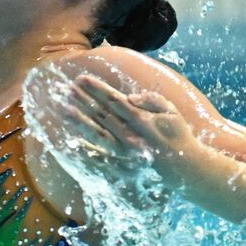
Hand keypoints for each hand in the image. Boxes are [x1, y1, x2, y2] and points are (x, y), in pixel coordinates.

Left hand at [61, 74, 201, 179]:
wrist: (184, 166)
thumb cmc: (178, 135)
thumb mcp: (172, 113)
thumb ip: (152, 100)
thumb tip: (130, 97)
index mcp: (142, 118)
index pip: (113, 99)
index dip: (96, 88)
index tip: (81, 79)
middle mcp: (130, 132)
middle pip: (100, 112)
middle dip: (82, 99)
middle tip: (64, 88)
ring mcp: (124, 147)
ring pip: (96, 130)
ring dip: (79, 118)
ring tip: (62, 107)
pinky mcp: (122, 159)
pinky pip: (100, 151)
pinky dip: (85, 144)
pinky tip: (72, 138)